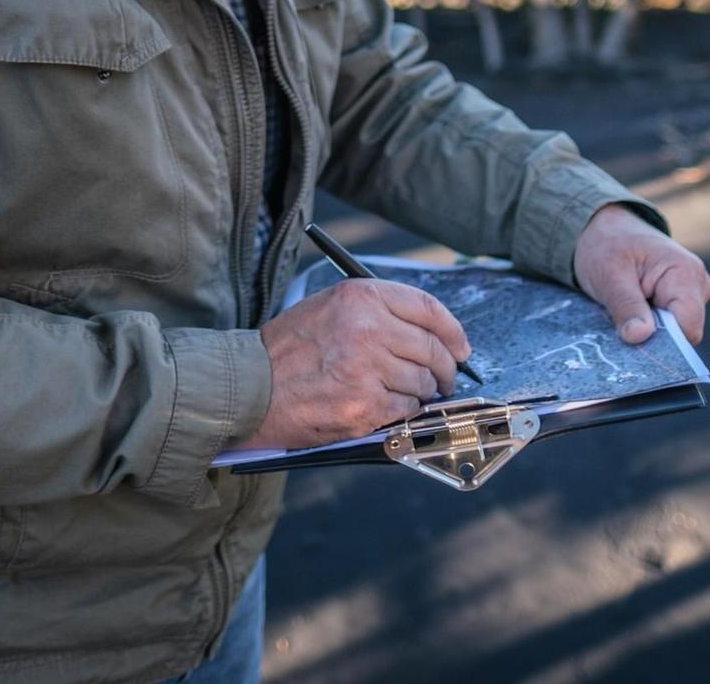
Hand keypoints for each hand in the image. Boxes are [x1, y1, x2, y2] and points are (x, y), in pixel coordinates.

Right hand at [232, 279, 471, 451]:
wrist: (249, 386)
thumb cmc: (288, 349)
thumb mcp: (330, 308)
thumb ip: (377, 312)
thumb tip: (430, 333)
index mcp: (361, 297)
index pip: (428, 308)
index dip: (452, 330)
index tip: (460, 346)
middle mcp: (368, 329)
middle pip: (432, 350)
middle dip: (445, 369)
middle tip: (445, 379)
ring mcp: (367, 370)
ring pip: (422, 383)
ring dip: (421, 393)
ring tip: (403, 393)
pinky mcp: (363, 407)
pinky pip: (405, 409)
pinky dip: (403, 411)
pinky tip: (385, 407)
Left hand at [573, 203, 709, 345]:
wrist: (606, 229)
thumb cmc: (607, 245)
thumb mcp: (609, 274)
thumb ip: (626, 306)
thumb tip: (640, 337)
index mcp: (685, 273)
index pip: (688, 326)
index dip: (664, 343)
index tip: (634, 346)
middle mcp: (697, 285)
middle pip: (683, 333)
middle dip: (654, 338)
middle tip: (621, 329)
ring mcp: (692, 294)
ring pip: (676, 333)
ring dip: (649, 332)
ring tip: (623, 315)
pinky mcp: (681, 302)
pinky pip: (670, 327)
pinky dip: (649, 327)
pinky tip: (630, 316)